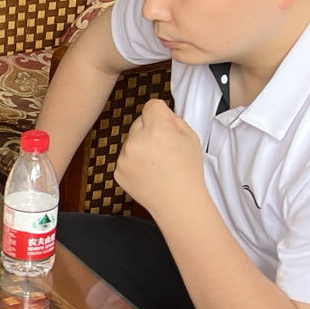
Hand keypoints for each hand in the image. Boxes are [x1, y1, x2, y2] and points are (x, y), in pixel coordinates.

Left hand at [115, 98, 204, 218]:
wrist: (178, 203)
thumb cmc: (187, 174)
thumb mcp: (191, 137)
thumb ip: (175, 120)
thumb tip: (163, 113)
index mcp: (157, 130)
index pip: (151, 105)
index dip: (160, 113)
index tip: (164, 120)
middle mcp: (137, 141)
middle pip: (139, 122)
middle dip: (150, 130)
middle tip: (165, 148)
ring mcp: (125, 157)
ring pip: (130, 141)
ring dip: (140, 147)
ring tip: (158, 164)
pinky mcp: (118, 170)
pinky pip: (125, 158)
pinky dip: (134, 163)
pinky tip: (149, 173)